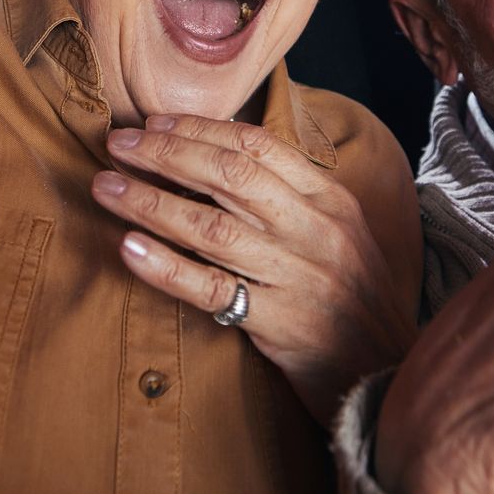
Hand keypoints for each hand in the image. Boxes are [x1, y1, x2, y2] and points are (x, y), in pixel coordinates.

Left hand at [92, 113, 415, 424]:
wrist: (387, 369)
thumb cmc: (351, 297)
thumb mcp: (338, 234)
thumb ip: (292, 199)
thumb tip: (223, 159)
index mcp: (330, 201)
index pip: (257, 148)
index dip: (200, 129)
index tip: (153, 123)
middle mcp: (315, 231)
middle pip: (229, 178)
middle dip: (166, 154)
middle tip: (118, 144)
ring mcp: (298, 276)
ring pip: (211, 228)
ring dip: (150, 202)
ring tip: (105, 186)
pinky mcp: (279, 323)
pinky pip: (211, 289)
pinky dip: (165, 267)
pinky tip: (129, 247)